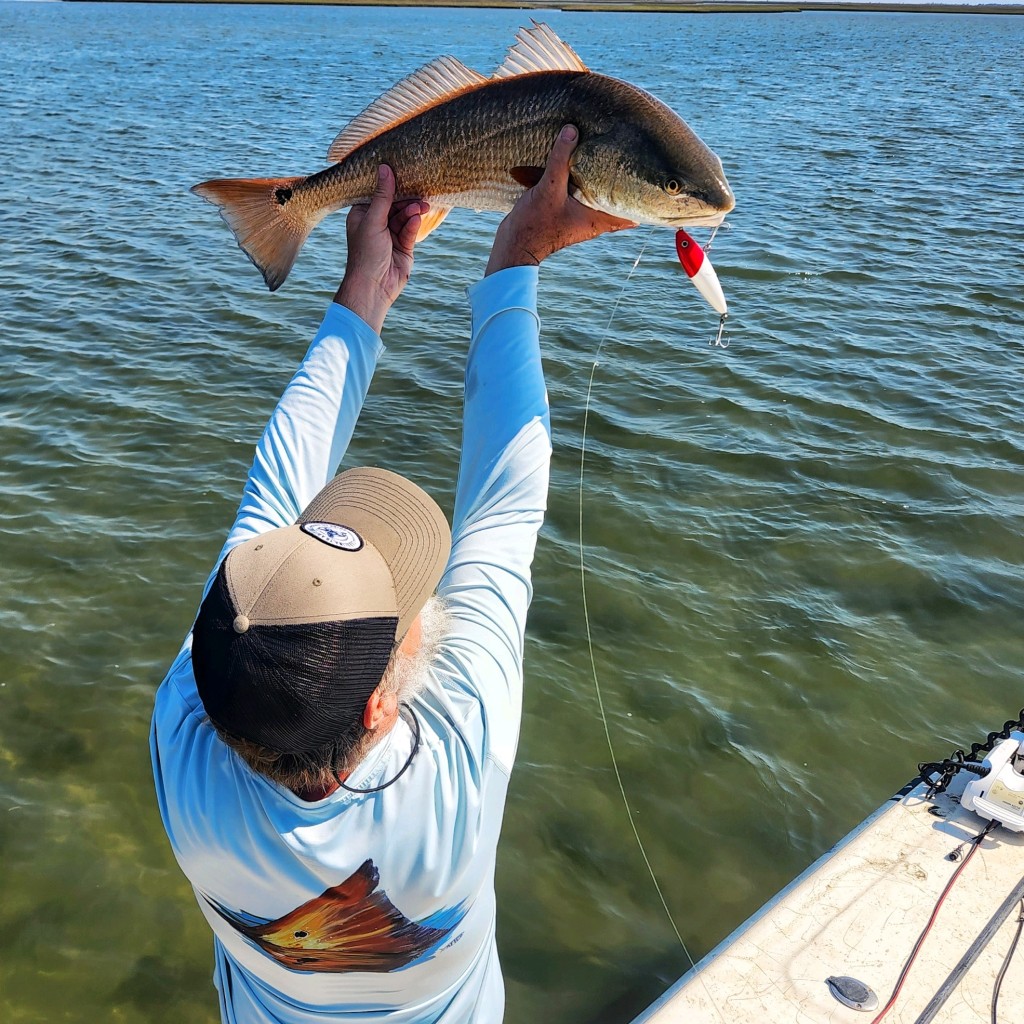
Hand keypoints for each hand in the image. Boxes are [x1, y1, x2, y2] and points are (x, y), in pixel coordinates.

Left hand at [335, 165, 426, 332]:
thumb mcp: (373, 220)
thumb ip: (382, 196)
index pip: (378, 194)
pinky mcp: (403, 247)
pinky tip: (417, 219)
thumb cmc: (366, 253)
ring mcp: (390, 235)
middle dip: (406, 199)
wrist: (374, 287)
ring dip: (412, 211)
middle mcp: (376, 224)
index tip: (403, 172)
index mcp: (363, 215)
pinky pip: (410, 230)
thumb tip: (384, 168)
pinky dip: (414, 224)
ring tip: (422, 206)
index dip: (390, 185)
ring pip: (405, 216)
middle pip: (394, 204)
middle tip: (419, 193)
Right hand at [485, 125, 637, 276]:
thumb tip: (572, 129)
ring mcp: (578, 220)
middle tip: (636, 164)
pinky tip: (579, 169)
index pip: (631, 214)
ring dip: (603, 185)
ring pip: (598, 200)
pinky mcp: (564, 216)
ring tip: (611, 161)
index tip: (656, 187)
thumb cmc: (534, 226)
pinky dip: (583, 185)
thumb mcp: (549, 188)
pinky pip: (580, 198)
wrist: (513, 246)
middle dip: (625, 187)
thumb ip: (561, 159)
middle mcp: (591, 222)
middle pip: (617, 204)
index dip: (644, 201)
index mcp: (596, 220)